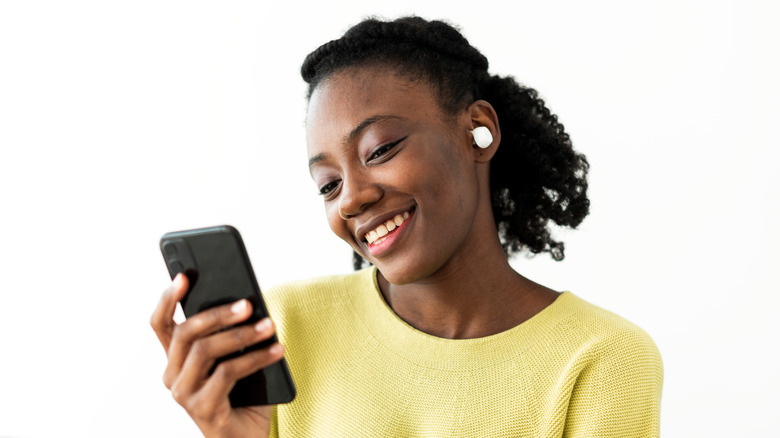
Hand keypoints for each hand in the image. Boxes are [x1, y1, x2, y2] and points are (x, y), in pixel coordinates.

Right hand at [151, 273, 283, 436]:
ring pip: (205, 350)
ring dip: (241, 334)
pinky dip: (256, 358)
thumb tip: (248, 303)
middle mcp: (172, 376)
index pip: (161, 324)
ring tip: (269, 326)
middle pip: (186, 332)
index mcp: (176, 360)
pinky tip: (277, 350)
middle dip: (218, 314)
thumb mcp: (235, 359)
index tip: (184, 276)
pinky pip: (227, 373)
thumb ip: (232, 335)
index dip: (168, 299)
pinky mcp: (203, 408)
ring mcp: (184, 394)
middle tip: (248, 304)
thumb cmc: (243, 395)